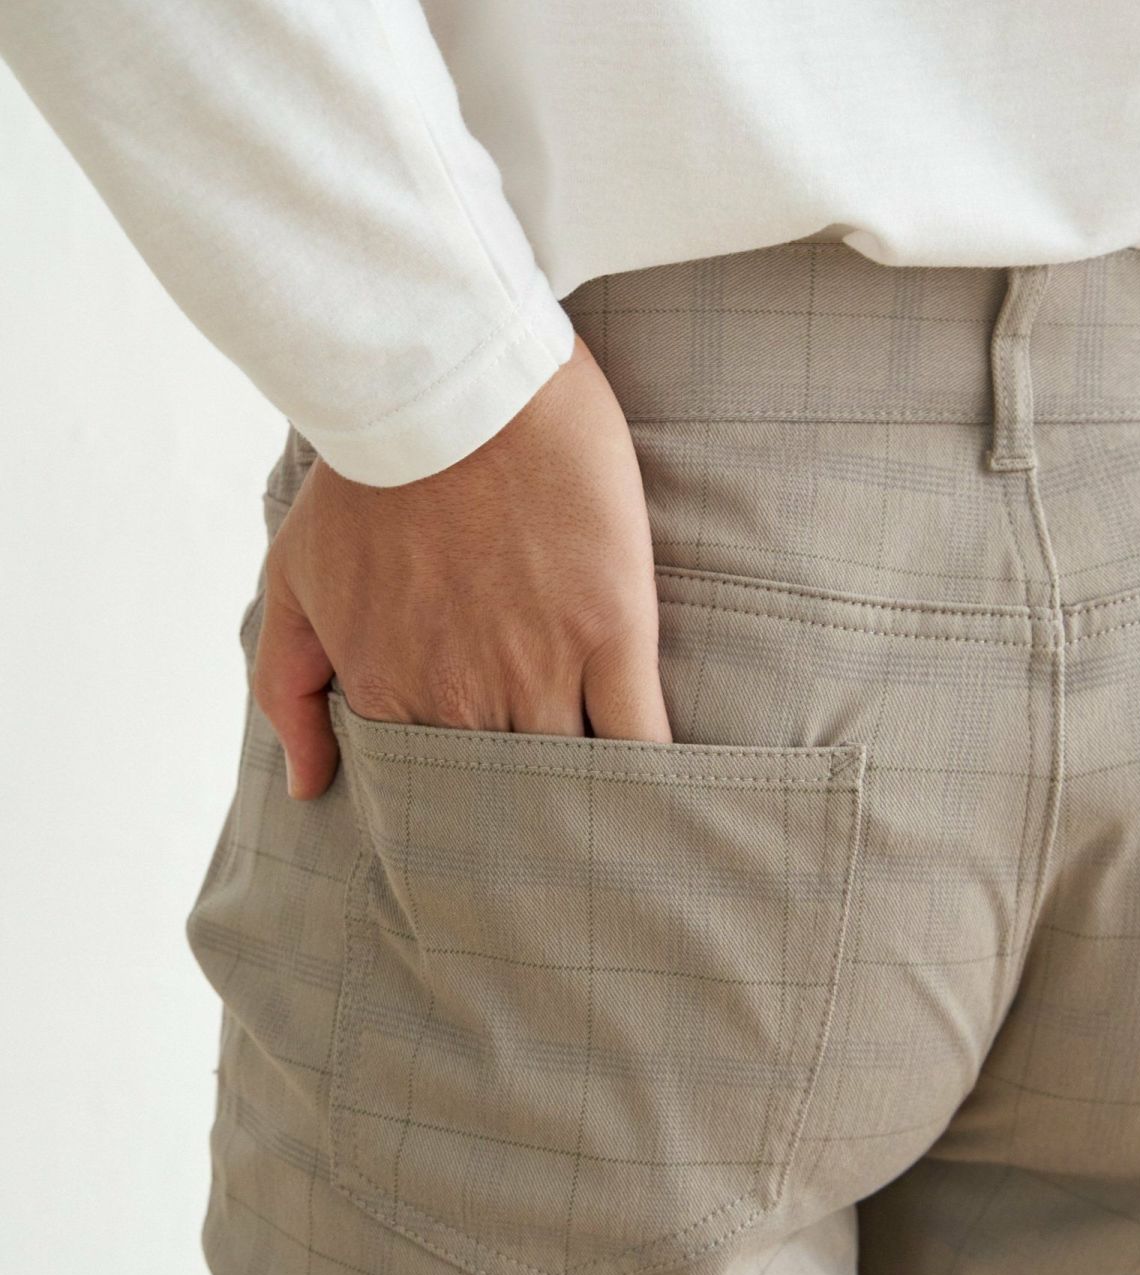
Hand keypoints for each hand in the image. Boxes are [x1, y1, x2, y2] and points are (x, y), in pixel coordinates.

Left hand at [252, 335, 671, 799]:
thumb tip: (306, 786)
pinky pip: (640, 735)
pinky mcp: (613, 629)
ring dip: (587, 807)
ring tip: (608, 825)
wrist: (445, 380)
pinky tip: (660, 795)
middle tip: (545, 836)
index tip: (479, 822)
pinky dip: (648, 774)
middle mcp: (467, 700)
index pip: (434, 798)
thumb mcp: (292, 582)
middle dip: (525, 827)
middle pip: (509, 800)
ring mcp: (545, 669)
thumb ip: (288, 692)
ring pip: (575, 780)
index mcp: (393, 698)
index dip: (460, 814)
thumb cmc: (365, 479)